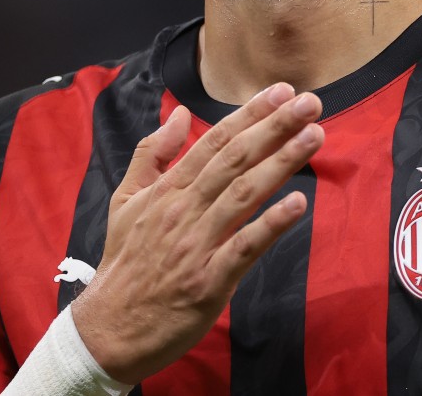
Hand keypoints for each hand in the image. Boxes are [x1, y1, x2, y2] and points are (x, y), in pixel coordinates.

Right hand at [70, 82, 323, 383]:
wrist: (108, 329)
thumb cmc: (124, 261)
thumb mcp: (125, 199)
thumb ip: (151, 153)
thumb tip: (180, 113)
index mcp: (166, 189)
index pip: (215, 142)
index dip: (250, 114)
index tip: (282, 92)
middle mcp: (183, 210)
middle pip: (235, 159)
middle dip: (274, 127)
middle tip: (310, 102)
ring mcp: (197, 244)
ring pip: (244, 194)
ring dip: (281, 162)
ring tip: (313, 136)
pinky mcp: (209, 281)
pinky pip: (244, 247)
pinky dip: (271, 224)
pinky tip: (298, 203)